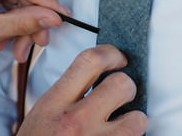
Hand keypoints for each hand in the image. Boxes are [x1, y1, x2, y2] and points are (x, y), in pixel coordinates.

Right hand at [18, 45, 147, 135]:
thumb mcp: (42, 114)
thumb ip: (66, 95)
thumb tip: (95, 78)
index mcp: (56, 104)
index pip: (90, 61)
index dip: (111, 53)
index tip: (118, 58)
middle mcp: (77, 122)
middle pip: (122, 85)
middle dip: (127, 88)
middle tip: (122, 96)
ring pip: (138, 120)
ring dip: (134, 122)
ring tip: (123, 127)